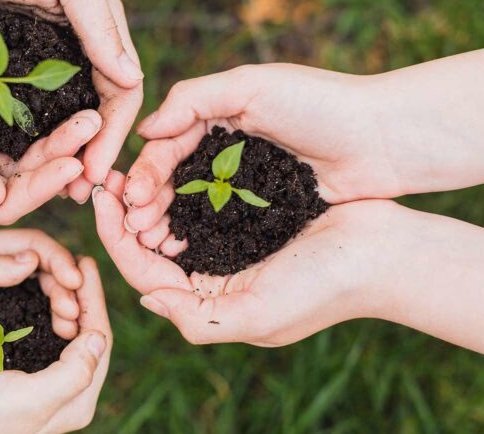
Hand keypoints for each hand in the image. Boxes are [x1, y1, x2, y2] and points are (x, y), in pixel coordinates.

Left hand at [0, 0, 143, 192]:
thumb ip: (100, 24)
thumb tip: (133, 79)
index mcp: (100, 30)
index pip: (121, 93)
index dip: (114, 135)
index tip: (98, 172)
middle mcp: (77, 52)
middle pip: (95, 116)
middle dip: (91, 155)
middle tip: (79, 195)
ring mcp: (41, 66)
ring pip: (61, 123)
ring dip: (61, 158)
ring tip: (52, 190)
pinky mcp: (7, 73)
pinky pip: (26, 117)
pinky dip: (28, 144)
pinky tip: (18, 168)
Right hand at [0, 0, 101, 223]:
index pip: (0, 202)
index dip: (39, 190)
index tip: (73, 164)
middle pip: (23, 175)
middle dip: (59, 159)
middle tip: (93, 130)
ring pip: (30, 143)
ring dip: (61, 134)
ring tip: (92, 114)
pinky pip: (26, 108)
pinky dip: (50, 108)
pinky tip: (75, 95)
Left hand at [0, 229, 85, 402]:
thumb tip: (32, 259)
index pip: (30, 241)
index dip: (57, 258)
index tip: (74, 282)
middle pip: (42, 262)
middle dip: (65, 282)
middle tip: (73, 311)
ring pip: (45, 285)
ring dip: (63, 300)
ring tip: (70, 324)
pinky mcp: (5, 316)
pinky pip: (39, 306)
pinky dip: (55, 314)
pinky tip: (64, 329)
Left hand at [94, 171, 397, 344]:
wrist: (383, 252)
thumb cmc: (324, 286)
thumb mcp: (258, 316)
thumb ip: (197, 318)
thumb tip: (146, 300)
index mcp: (210, 306)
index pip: (146, 275)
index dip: (116, 239)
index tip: (99, 200)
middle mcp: (214, 280)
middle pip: (151, 249)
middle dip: (125, 217)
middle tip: (107, 180)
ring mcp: (230, 248)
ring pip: (171, 225)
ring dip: (148, 201)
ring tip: (130, 172)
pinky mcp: (247, 219)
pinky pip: (200, 204)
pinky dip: (179, 188)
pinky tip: (167, 166)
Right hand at [122, 64, 402, 237]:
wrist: (384, 140)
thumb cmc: (320, 103)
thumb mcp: (252, 85)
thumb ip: (194, 98)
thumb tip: (144, 129)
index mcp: (218, 116)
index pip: (168, 145)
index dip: (147, 170)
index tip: (130, 196)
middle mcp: (226, 150)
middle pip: (175, 179)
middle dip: (150, 202)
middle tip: (134, 228)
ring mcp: (246, 183)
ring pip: (195, 205)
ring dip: (170, 222)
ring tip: (152, 244)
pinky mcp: (266, 210)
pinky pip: (225, 224)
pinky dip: (201, 235)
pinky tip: (184, 251)